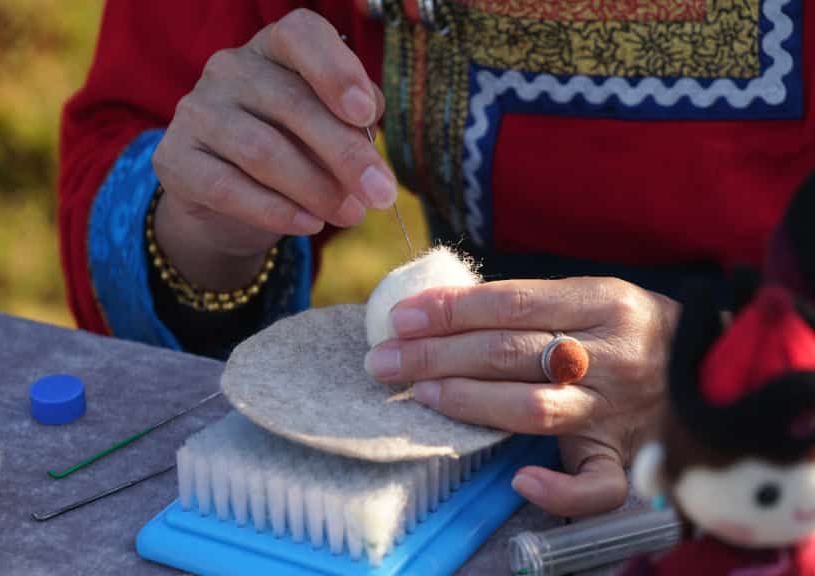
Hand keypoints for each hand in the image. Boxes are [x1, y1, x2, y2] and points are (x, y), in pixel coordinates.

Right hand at [152, 9, 394, 288]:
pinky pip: (228, 188)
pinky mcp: (174, 159)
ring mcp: (196, 111)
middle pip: (291, 103)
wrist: (227, 204)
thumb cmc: (292, 154)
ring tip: (350, 215)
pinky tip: (309, 225)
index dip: (336, 70)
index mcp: (274, 49)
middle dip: (344, 154)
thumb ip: (351, 122)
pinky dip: (275, 211)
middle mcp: (230, 69)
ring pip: (262, 150)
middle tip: (379, 193)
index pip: (301, 35)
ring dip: (315, 188)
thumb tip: (369, 130)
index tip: (367, 113)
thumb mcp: (327, 131)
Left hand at [364, 277, 679, 516]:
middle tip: (383, 360)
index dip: (451, 311)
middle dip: (437, 356)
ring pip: (533, 408)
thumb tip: (443, 306)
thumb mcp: (595, 293)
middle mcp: (612, 355)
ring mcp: (619, 411)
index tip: (401, 318)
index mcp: (605, 301)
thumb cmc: (635, 326)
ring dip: (468, 401)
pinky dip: (557, 489)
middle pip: (509, 354)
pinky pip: (596, 485)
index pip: (512, 303)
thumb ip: (531, 301)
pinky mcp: (626, 458)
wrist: (712, 367)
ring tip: (419, 394)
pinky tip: (518, 480)